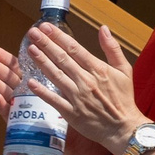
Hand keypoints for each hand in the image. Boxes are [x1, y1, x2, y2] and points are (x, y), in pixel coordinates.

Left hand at [18, 20, 146, 152]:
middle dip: (46, 44)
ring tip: (30, 49)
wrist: (123, 127)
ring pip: (56, 76)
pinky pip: (53, 99)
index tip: (46, 27)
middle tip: (32, 32)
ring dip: (41, 62)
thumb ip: (112, 49)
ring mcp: (77, 97)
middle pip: (62, 59)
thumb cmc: (123, 98)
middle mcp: (86, 81)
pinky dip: (42, 91)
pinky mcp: (71, 113)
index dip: (59, 37)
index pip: (75, 49)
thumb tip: (103, 28)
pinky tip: (30, 81)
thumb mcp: (124, 70)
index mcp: (98, 69)